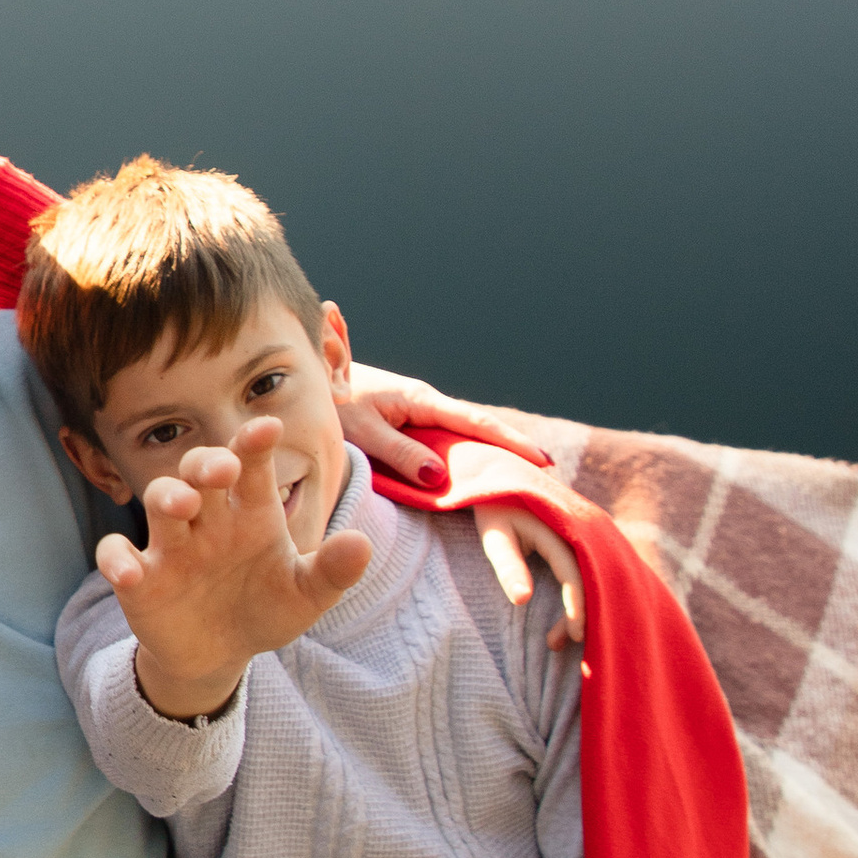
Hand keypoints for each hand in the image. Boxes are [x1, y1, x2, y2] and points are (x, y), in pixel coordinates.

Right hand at [97, 419, 371, 719]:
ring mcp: (171, 545)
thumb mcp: (305, 595)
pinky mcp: (139, 578)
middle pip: (198, 471)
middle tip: (222, 470)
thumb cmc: (264, 609)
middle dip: (206, 463)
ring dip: (167, 496)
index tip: (267, 428)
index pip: (251, 465)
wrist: (220, 656)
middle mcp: (208, 518)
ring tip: (182, 504)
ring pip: (160, 500)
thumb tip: (363, 544)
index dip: (253, 444)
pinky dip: (115, 559)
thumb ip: (331, 571)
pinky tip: (128, 573)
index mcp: (250, 511)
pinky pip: (116, 555)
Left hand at [342, 359, 543, 493]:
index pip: (475, 422)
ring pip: (463, 436)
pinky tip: (483, 473)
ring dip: (492, 453)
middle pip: (478, 429)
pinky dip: (466, 455)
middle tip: (551, 478)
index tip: (543, 460)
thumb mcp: (360, 431)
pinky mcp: (408, 423)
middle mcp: (426, 403)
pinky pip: (444, 441)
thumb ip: (397, 452)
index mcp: (419, 399)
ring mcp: (419, 412)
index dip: (510, 441)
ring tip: (528, 479)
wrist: (307, 377)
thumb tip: (438, 476)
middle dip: (513, 449)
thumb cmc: (329, 402)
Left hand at [476, 507, 586, 650]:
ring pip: (589, 578)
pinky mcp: (579, 541)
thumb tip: (522, 600)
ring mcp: (581, 535)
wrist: (500, 473)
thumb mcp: (494, 535)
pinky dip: (579, 596)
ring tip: (555, 641)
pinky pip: (586, 572)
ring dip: (578, 609)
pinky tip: (566, 620)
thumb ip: (508, 566)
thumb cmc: (492, 506)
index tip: (575, 634)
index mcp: (560, 527)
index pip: (574, 573)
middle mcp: (578, 531)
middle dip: (578, 615)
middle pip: (588, 580)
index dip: (577, 605)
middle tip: (558, 645)